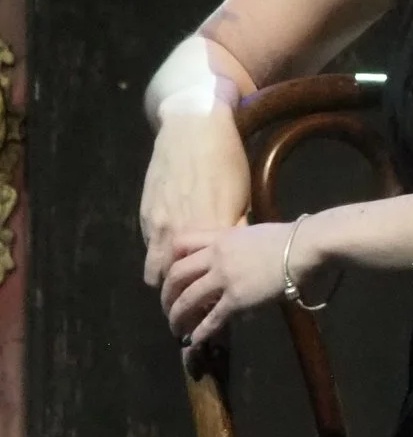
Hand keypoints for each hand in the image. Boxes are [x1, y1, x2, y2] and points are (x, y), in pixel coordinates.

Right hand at [139, 110, 249, 288]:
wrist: (191, 128)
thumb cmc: (225, 158)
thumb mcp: (241, 192)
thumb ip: (235, 226)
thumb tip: (238, 249)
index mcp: (211, 226)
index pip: (207, 275)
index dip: (209, 294)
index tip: (214, 308)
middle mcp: (181, 230)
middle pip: (174, 282)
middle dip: (181, 296)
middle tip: (192, 304)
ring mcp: (159, 223)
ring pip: (154, 271)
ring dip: (165, 281)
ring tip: (178, 287)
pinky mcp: (145, 215)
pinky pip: (148, 248)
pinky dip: (157, 258)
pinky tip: (169, 258)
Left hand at [159, 221, 295, 345]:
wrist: (305, 247)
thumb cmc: (289, 238)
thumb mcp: (254, 234)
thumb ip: (238, 245)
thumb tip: (235, 258)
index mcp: (221, 238)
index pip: (181, 243)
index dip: (171, 259)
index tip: (172, 273)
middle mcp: (216, 257)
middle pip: (177, 275)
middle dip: (167, 294)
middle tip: (168, 306)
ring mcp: (224, 279)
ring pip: (188, 299)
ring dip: (177, 316)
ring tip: (176, 328)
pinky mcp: (237, 299)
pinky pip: (211, 319)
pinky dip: (199, 333)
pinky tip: (193, 341)